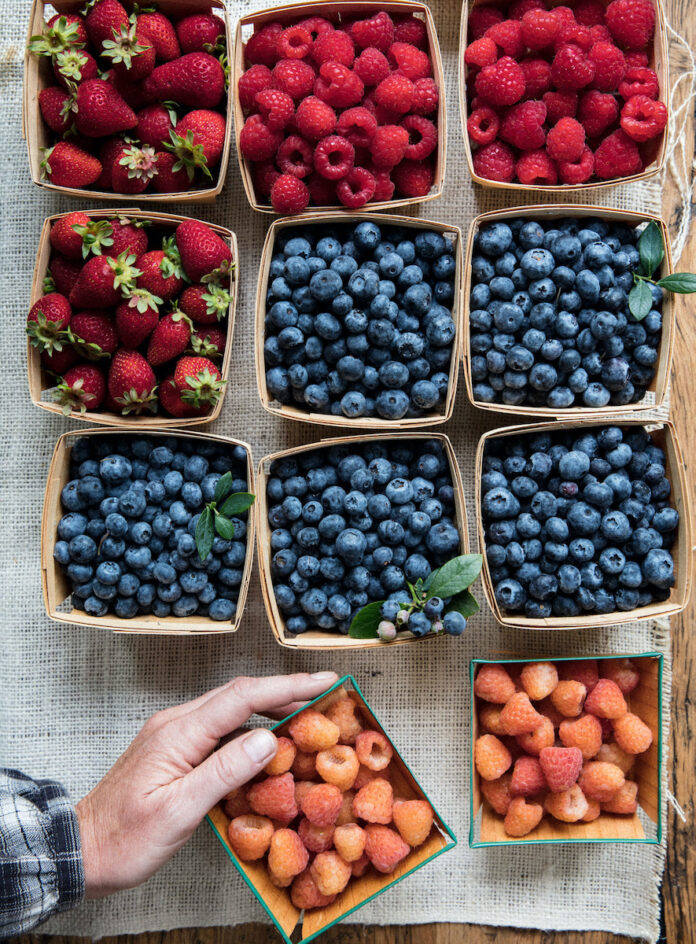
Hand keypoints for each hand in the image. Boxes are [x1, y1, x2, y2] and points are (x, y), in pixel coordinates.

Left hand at [76, 671, 337, 897]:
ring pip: (231, 709)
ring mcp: (174, 734)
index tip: (325, 681)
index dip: (288, 685)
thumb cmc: (126, 839)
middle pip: (240, 695)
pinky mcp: (175, 748)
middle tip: (328, 695)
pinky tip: (268, 743)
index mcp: (179, 732)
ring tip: (308, 715)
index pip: (243, 697)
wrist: (83, 849)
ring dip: (271, 707)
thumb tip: (269, 739)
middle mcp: (177, 723)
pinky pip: (220, 727)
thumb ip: (224, 771)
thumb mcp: (178, 812)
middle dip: (286, 690)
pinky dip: (251, 727)